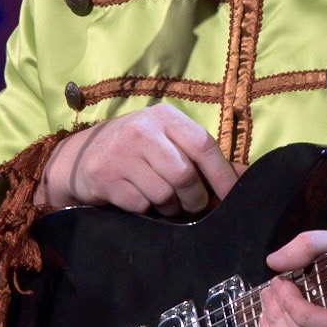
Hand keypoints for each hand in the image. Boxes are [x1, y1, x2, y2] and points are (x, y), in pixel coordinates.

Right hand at [34, 104, 239, 215]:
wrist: (80, 156)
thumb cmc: (136, 149)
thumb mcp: (168, 142)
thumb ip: (204, 157)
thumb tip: (246, 175)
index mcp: (164, 116)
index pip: (202, 144)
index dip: (221, 174)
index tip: (231, 196)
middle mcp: (143, 130)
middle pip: (184, 175)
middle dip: (193, 198)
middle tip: (191, 204)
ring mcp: (121, 153)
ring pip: (163, 193)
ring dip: (169, 206)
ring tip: (163, 200)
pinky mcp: (105, 176)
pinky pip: (140, 204)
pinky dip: (145, 209)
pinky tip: (138, 198)